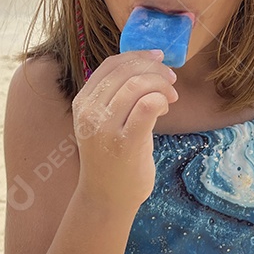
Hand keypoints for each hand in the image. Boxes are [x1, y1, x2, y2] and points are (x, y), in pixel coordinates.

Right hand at [72, 49, 177, 212]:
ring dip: (161, 85)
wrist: (107, 198)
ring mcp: (105, 128)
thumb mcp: (104, 121)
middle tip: (171, 80)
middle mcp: (89, 112)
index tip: (158, 58)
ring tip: (171, 97)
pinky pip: (148, 106)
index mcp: (82, 102)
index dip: (137, 56)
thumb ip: (116, 95)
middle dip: (155, 69)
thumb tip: (147, 64)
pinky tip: (165, 108)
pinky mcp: (125, 142)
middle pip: (126, 71)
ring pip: (138, 85)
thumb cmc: (112, 156)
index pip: (110, 65)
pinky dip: (161, 100)